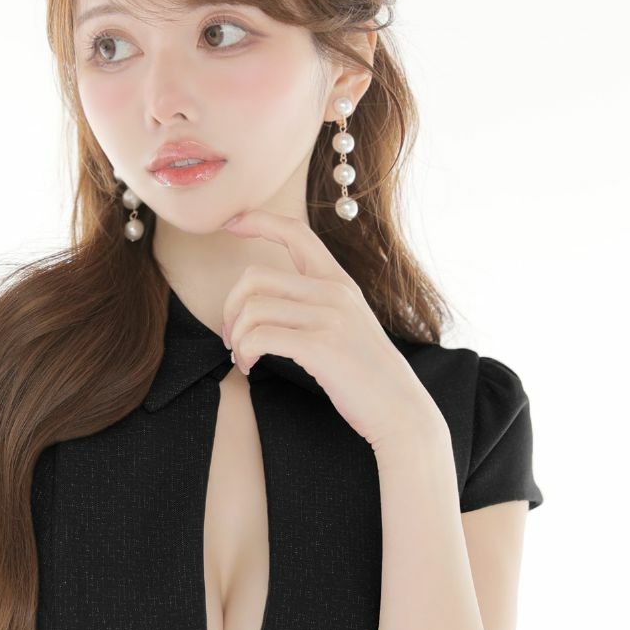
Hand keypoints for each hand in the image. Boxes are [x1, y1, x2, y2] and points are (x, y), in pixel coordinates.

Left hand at [221, 210, 442, 453]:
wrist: (400, 408)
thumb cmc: (367, 373)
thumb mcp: (349, 322)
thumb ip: (319, 303)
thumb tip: (268, 302)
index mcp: (339, 281)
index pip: (296, 232)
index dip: (258, 221)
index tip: (230, 224)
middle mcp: (334, 291)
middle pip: (255, 276)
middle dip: (230, 306)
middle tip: (230, 335)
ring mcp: (329, 318)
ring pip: (253, 308)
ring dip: (235, 336)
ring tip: (242, 357)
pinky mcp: (320, 347)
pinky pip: (260, 337)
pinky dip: (245, 352)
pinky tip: (249, 366)